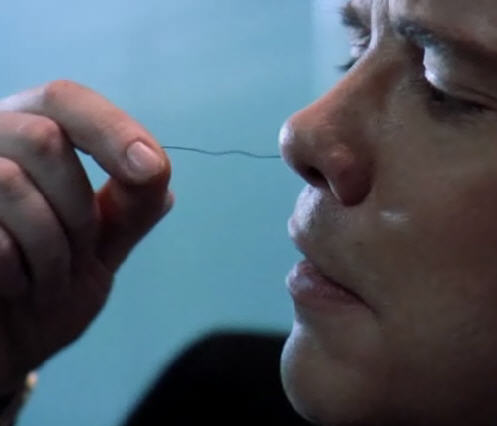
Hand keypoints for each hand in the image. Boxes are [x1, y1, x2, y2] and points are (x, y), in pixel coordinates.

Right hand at [0, 80, 173, 392]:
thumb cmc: (43, 295)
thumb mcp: (97, 253)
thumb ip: (128, 212)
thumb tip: (158, 168)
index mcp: (26, 143)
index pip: (66, 100)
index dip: (112, 129)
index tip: (150, 169)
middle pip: (43, 139)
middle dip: (78, 213)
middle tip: (77, 258)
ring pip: (8, 182)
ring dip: (49, 249)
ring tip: (44, 283)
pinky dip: (14, 272)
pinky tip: (12, 290)